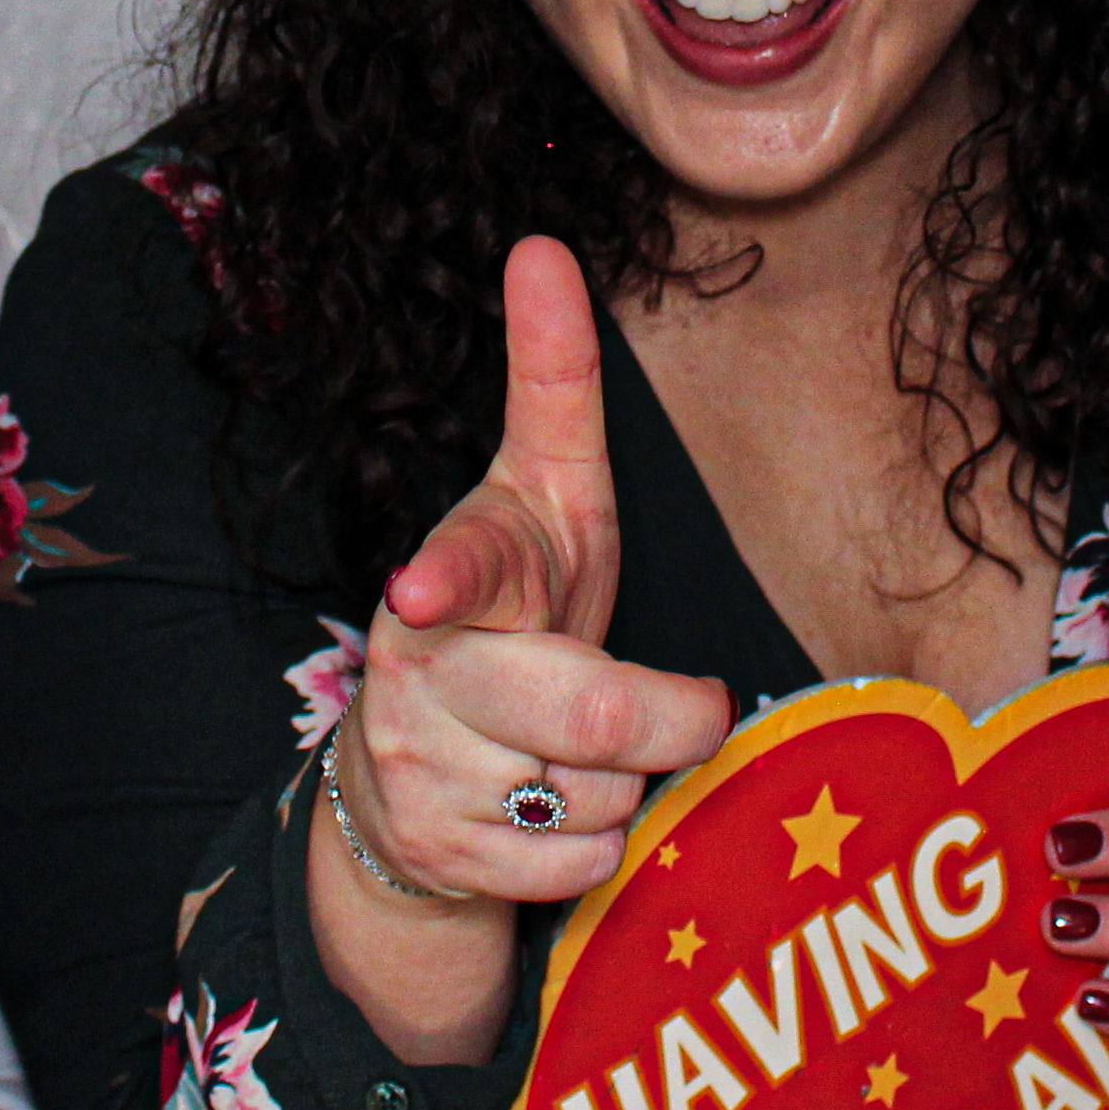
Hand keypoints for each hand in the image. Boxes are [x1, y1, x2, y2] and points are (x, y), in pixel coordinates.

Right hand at [347, 239, 734, 915]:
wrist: (415, 775)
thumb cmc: (514, 612)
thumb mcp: (542, 497)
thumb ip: (551, 380)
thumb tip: (541, 242)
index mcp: (455, 573)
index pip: (460, 566)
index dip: (449, 576)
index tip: (422, 585)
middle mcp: (422, 670)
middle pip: (589, 703)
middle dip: (668, 713)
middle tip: (694, 705)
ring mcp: (422, 771)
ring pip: (598, 795)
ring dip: (627, 783)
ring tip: (580, 754)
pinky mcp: (440, 859)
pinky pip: (581, 867)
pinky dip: (597, 850)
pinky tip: (556, 813)